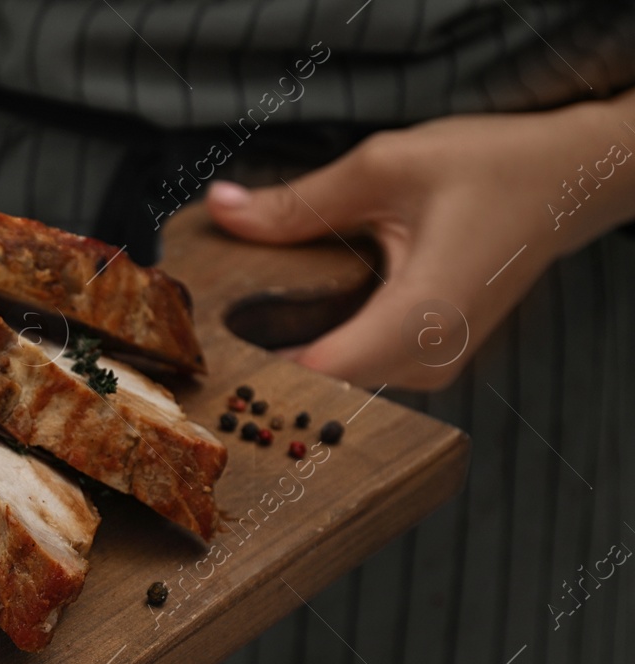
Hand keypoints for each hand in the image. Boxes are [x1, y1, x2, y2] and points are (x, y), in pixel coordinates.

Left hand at [205, 96, 634, 389]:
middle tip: (211, 330)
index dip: (258, 365)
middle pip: (322, 385)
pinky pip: (361, 372)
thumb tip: (223, 207)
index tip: (208, 346)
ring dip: (291, 359)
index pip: (321, 371)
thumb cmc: (492, 168)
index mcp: (422, 312)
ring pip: (340, 385)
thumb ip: (298, 201)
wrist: (566, 184)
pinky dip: (323, 352)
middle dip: (264, 360)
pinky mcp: (430, 363)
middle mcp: (430, 355)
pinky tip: (290, 323)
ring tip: (244, 324)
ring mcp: (433, 367)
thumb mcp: (385, 167)